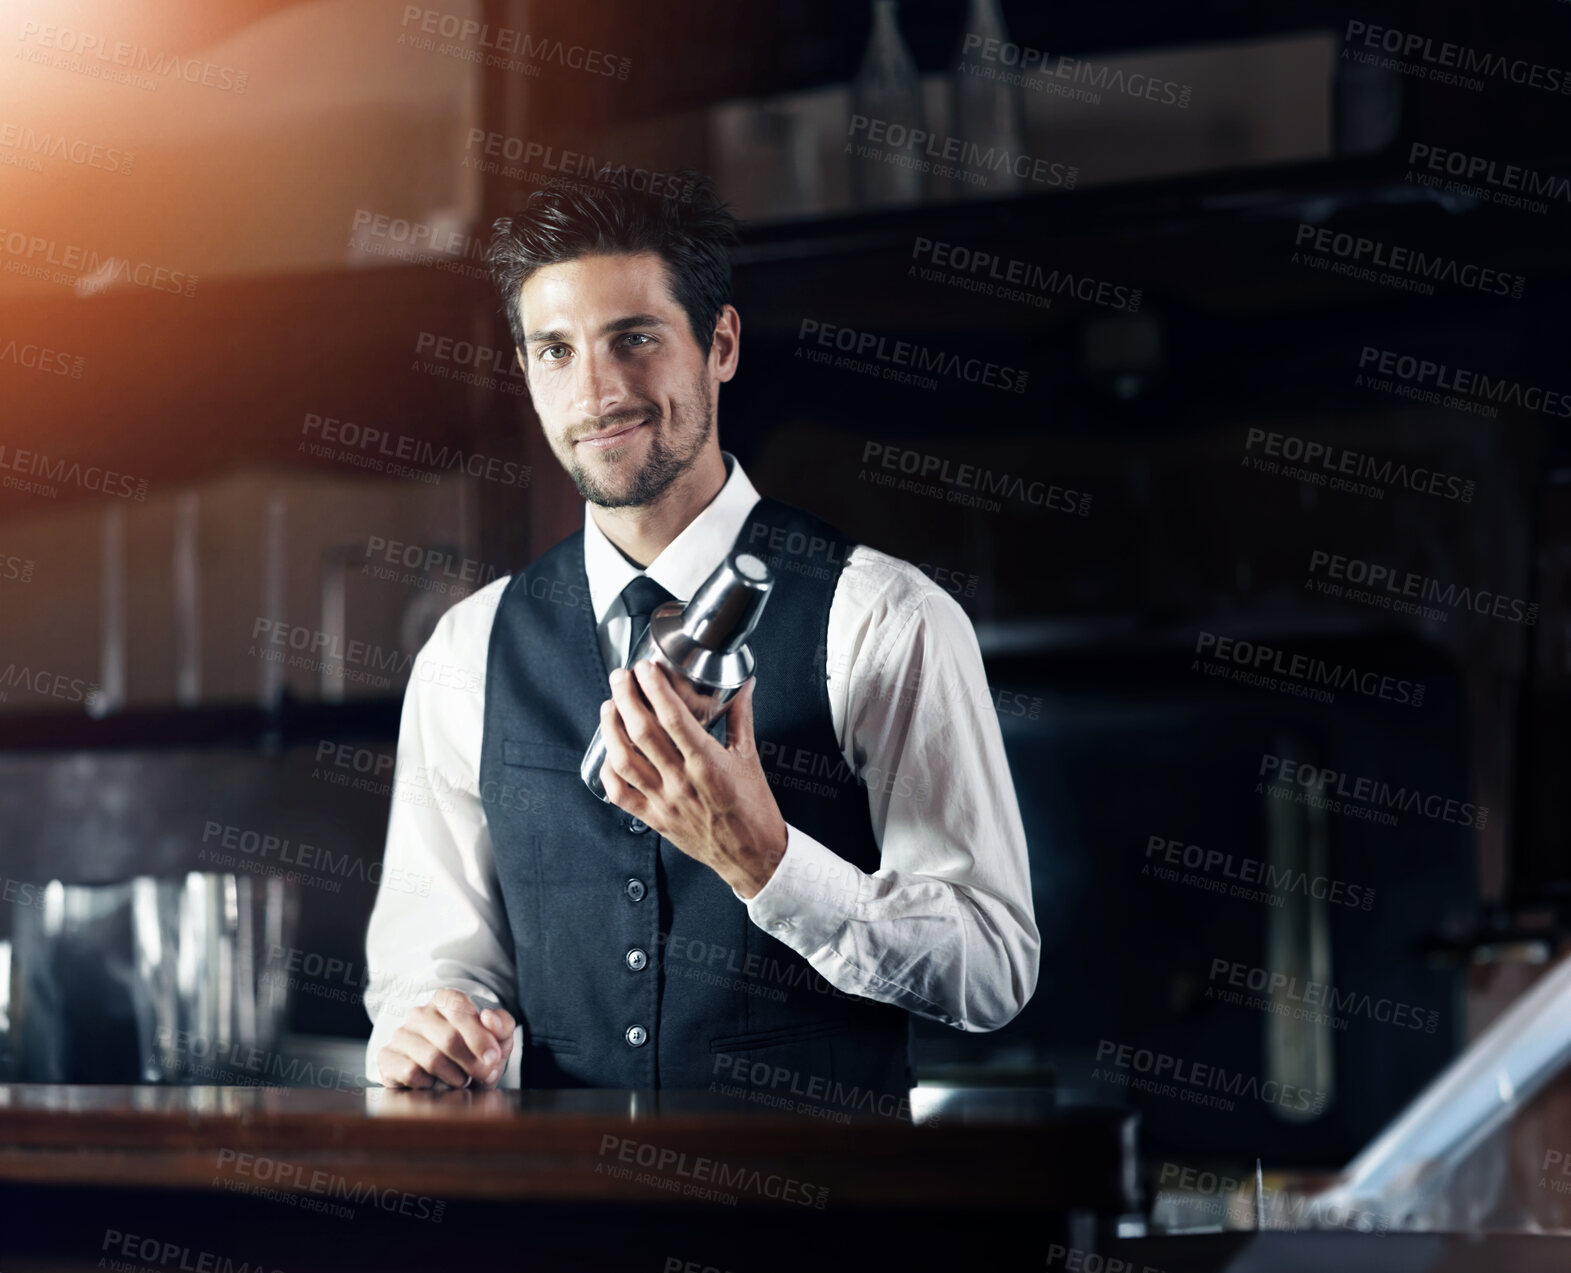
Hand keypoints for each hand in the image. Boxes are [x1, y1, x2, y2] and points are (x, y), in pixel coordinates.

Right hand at [376, 988, 514, 1089]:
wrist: (448, 1081)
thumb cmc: (475, 1055)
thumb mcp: (497, 1040)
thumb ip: (502, 1025)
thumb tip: (489, 1017)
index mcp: (445, 1000)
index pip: (460, 1009)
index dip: (480, 1037)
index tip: (494, 1058)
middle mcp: (419, 1014)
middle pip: (448, 1038)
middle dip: (472, 1062)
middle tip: (485, 1075)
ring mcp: (401, 1035)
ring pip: (431, 1058)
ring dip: (454, 1076)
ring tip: (463, 1080)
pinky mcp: (387, 1057)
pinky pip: (410, 1073)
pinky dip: (430, 1084)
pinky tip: (436, 1083)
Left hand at [600, 661, 787, 898]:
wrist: (752, 855)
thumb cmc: (753, 808)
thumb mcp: (749, 758)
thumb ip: (741, 718)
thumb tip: (744, 686)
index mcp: (708, 763)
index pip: (673, 717)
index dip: (654, 688)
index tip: (645, 668)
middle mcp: (682, 781)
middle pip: (642, 732)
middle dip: (625, 698)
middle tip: (621, 677)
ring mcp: (664, 801)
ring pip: (623, 760)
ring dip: (610, 729)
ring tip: (609, 707)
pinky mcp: (654, 819)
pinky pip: (619, 794)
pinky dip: (608, 770)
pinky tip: (609, 752)